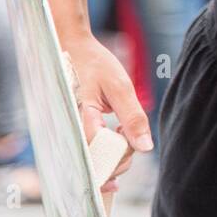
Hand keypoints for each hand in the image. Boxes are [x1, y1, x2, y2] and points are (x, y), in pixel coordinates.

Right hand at [62, 34, 152, 193]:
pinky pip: (90, 154)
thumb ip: (133, 117)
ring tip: (122, 132)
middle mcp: (72, 132)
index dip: (121, 154)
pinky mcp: (74, 133)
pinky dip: (106, 153)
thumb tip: (145, 148)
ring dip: (114, 157)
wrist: (73, 50)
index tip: (128, 137)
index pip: (101, 153)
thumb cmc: (95, 65)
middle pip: (96, 166)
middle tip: (128, 136)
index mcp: (81, 119)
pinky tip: (117, 137)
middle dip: (119, 160)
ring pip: (93, 164)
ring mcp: (71, 134)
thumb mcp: (120, 86)